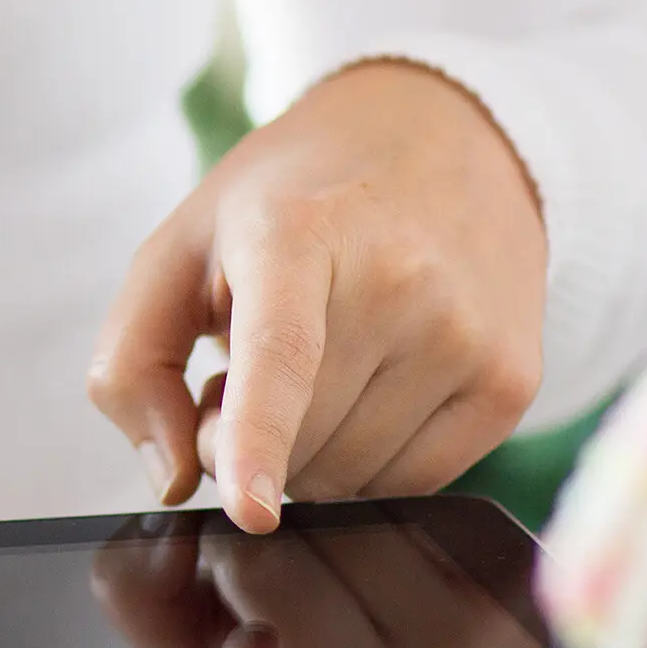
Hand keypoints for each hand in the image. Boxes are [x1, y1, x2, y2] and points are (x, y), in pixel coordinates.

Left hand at [87, 59, 543, 531]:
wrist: (440, 138)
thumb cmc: (291, 205)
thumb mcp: (179, 247)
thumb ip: (134, 363)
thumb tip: (173, 478)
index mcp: (297, 231)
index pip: (281, 353)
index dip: (257, 437)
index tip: (251, 509)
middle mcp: (399, 278)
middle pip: (298, 446)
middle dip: (254, 439)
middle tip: (259, 366)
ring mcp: (466, 332)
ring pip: (352, 478)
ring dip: (312, 452)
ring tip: (322, 362)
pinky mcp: (512, 379)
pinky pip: (413, 484)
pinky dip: (372, 460)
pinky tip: (372, 386)